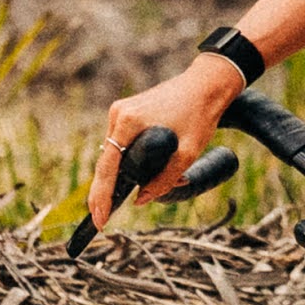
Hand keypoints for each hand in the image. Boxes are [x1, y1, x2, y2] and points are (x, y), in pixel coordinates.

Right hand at [88, 55, 245, 231]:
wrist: (206, 86)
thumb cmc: (199, 116)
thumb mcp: (187, 153)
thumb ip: (163, 180)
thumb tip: (140, 200)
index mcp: (128, 122)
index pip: (107, 168)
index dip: (101, 197)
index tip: (98, 219)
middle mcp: (118, 115)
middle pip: (106, 162)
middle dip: (106, 192)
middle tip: (101, 219)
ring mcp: (120, 112)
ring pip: (114, 154)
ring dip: (123, 174)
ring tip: (141, 192)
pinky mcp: (127, 112)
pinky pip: (121, 143)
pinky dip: (129, 159)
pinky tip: (143, 172)